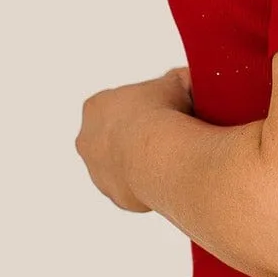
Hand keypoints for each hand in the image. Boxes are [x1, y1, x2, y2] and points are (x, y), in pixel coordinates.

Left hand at [76, 66, 193, 212]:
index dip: (142, 108)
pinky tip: (170, 176)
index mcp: (96, 107)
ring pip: (121, 165)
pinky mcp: (115, 194)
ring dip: (141, 163)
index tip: (162, 111)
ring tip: (172, 159)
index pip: (117, 106)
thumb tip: (188, 81)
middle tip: (167, 136)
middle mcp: (88, 139)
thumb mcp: (176, 83)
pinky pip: (134, 188)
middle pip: (114, 137)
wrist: (161, 155)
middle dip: (137, 137)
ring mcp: (98, 171)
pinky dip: (150, 183)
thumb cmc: (163, 115)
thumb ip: (176, 81)